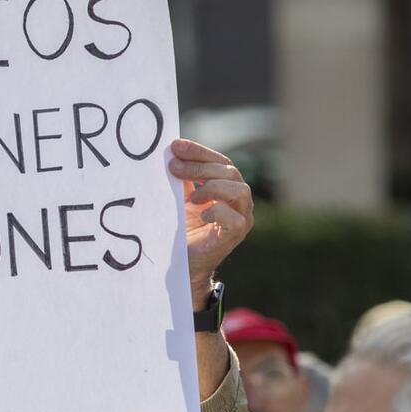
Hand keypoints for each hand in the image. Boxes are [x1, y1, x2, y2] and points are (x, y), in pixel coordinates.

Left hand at [168, 138, 252, 301]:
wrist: (182, 265)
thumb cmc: (181, 230)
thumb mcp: (179, 198)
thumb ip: (180, 177)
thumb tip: (168, 152)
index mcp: (226, 187)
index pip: (219, 161)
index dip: (199, 151)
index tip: (175, 146)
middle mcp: (238, 200)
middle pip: (229, 172)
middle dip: (200, 166)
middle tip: (173, 166)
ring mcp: (242, 217)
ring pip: (240, 190)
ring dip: (212, 186)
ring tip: (190, 197)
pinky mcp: (237, 235)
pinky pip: (236, 218)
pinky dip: (217, 211)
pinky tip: (200, 214)